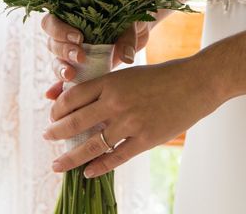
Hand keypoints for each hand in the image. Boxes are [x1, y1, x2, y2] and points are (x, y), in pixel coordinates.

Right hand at [41, 14, 151, 99]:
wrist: (135, 33)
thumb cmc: (128, 21)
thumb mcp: (129, 24)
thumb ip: (127, 37)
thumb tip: (126, 57)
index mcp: (72, 18)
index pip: (52, 22)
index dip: (60, 30)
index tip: (79, 38)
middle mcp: (67, 37)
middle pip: (53, 44)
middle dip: (64, 51)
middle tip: (80, 57)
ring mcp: (71, 55)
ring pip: (57, 62)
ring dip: (62, 70)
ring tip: (71, 75)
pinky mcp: (80, 71)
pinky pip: (66, 82)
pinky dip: (61, 90)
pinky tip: (55, 96)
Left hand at [42, 57, 220, 177]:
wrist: (197, 82)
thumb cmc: (165, 75)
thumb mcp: (131, 73)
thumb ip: (108, 87)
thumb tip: (84, 99)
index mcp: (111, 81)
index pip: (72, 97)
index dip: (57, 109)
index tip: (53, 116)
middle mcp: (116, 102)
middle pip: (75, 122)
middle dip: (56, 133)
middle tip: (47, 137)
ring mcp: (130, 122)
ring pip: (90, 145)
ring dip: (70, 157)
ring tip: (57, 164)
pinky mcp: (145, 139)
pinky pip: (115, 157)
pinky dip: (99, 167)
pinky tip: (88, 172)